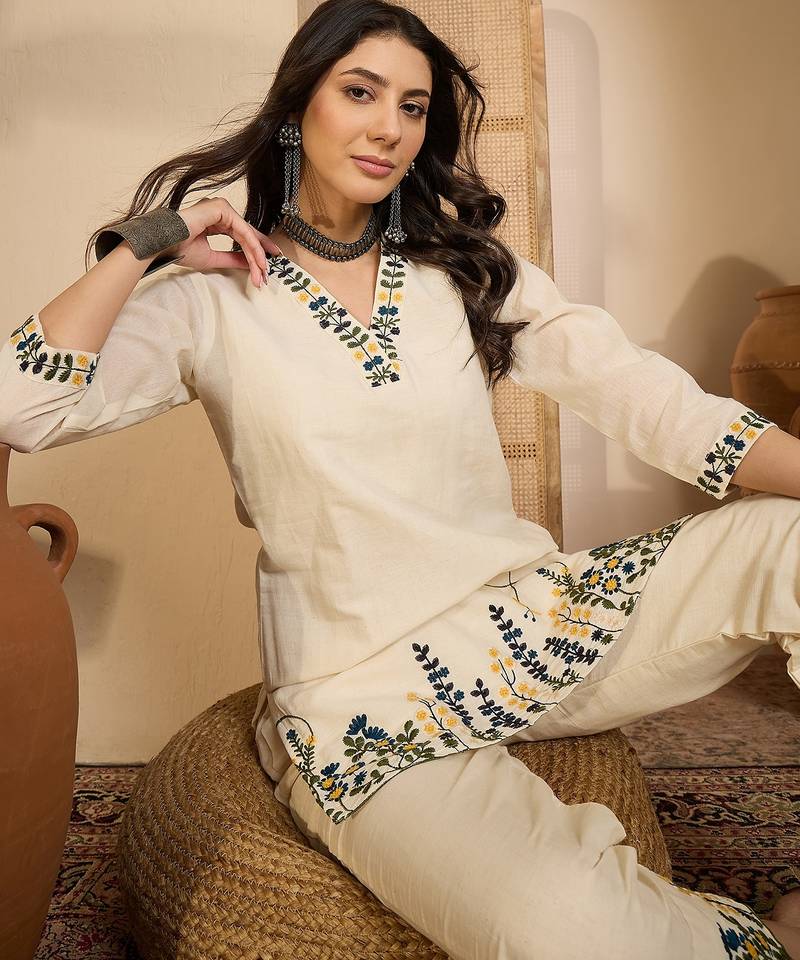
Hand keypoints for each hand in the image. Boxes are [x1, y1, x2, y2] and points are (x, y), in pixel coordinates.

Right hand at [162, 197, 282, 288]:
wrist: (163, 244)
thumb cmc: (179, 249)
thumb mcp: (213, 258)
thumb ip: (232, 258)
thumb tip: (251, 264)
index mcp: (216, 221)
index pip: (241, 236)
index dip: (255, 251)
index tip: (265, 267)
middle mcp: (220, 212)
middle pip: (247, 235)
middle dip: (258, 256)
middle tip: (267, 273)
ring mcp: (220, 208)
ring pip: (246, 233)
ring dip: (256, 254)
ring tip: (262, 271)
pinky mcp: (221, 208)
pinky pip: (242, 230)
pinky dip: (251, 246)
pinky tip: (257, 259)